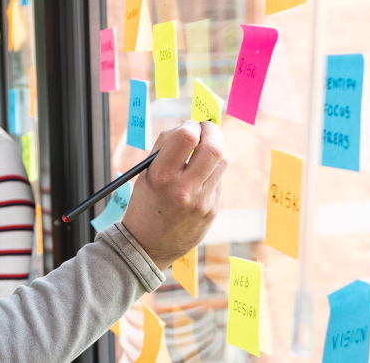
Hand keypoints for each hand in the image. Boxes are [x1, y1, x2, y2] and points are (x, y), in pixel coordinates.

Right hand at [120, 120, 226, 268]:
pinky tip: (201, 174)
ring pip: (223, 162)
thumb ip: (166, 147)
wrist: (148, 245)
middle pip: (214, 148)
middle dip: (213, 131)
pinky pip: (220, 179)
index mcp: (161, 176)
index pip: (186, 137)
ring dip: (216, 149)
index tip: (189, 126)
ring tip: (203, 151)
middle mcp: (183, 189)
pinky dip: (213, 170)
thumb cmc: (146, 202)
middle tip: (206, 129)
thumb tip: (190, 126)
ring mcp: (202, 202)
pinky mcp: (212, 210)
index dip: (191, 125)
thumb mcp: (145, 173)